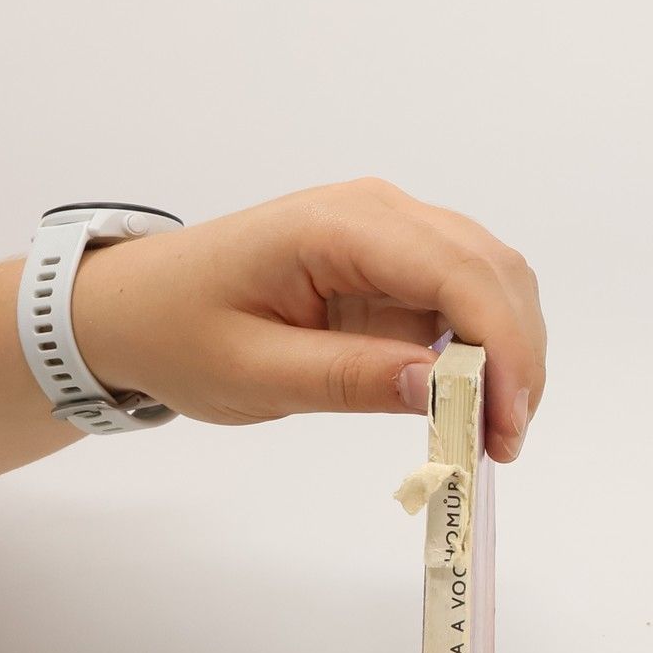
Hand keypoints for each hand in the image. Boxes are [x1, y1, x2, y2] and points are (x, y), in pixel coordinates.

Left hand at [72, 179, 546, 461]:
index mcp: (335, 225)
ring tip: (491, 430)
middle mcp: (377, 210)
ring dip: (508, 351)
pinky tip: (469, 401)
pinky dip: (483, 346)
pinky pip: (464, 294)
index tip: (505, 426)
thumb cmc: (179, 332)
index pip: (456, 272)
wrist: (136, 305)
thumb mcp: (253, 373)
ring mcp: (390, 228)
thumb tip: (441, 388)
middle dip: (516, 356)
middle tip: (503, 442)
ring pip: (492, 277)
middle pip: (492, 268)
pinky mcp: (394, 259)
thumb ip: (349, 377)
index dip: (500, 348)